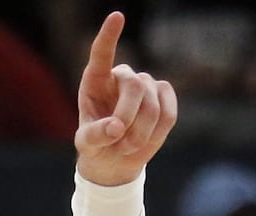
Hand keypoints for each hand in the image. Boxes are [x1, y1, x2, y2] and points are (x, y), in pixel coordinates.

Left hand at [75, 12, 177, 186]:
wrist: (115, 159)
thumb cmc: (96, 146)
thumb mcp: (86, 144)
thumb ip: (95, 135)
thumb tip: (116, 127)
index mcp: (95, 81)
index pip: (102, 53)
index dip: (109, 35)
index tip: (117, 16)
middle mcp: (121, 77)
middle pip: (134, 85)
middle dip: (128, 116)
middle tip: (119, 142)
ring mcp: (145, 84)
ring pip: (153, 103)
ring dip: (141, 132)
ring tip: (126, 146)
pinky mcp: (164, 97)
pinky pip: (169, 114)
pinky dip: (157, 133)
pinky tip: (145, 140)